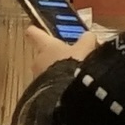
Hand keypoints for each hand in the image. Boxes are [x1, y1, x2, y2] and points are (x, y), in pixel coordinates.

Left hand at [0, 0, 82, 124]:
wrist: (66, 95)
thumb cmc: (73, 65)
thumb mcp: (85, 49)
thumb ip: (86, 41)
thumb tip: (89, 36)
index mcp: (46, 46)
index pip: (35, 33)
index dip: (36, 31)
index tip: (35, 29)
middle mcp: (38, 61)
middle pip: (42, 55)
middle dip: (53, 58)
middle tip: (68, 60)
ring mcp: (37, 78)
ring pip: (45, 72)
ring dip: (55, 75)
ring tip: (72, 79)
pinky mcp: (40, 94)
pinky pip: (48, 87)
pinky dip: (56, 88)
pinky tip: (69, 91)